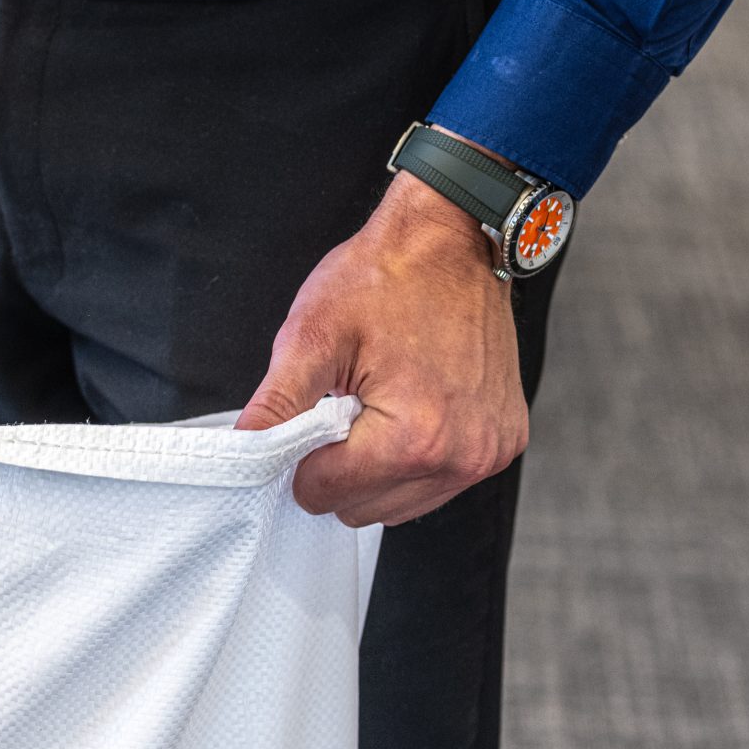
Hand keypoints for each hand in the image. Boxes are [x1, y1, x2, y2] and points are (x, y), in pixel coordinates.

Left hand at [237, 170, 527, 525]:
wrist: (456, 240)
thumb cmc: (387, 277)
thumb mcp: (314, 334)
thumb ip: (278, 402)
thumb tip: (243, 449)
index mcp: (413, 438)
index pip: (326, 492)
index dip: (303, 458)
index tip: (311, 416)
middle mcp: (460, 456)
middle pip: (363, 508)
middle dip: (342, 466)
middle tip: (346, 405)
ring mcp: (488, 454)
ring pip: (401, 505)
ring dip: (378, 469)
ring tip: (380, 406)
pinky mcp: (504, 443)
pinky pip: (439, 484)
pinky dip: (416, 461)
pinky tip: (412, 410)